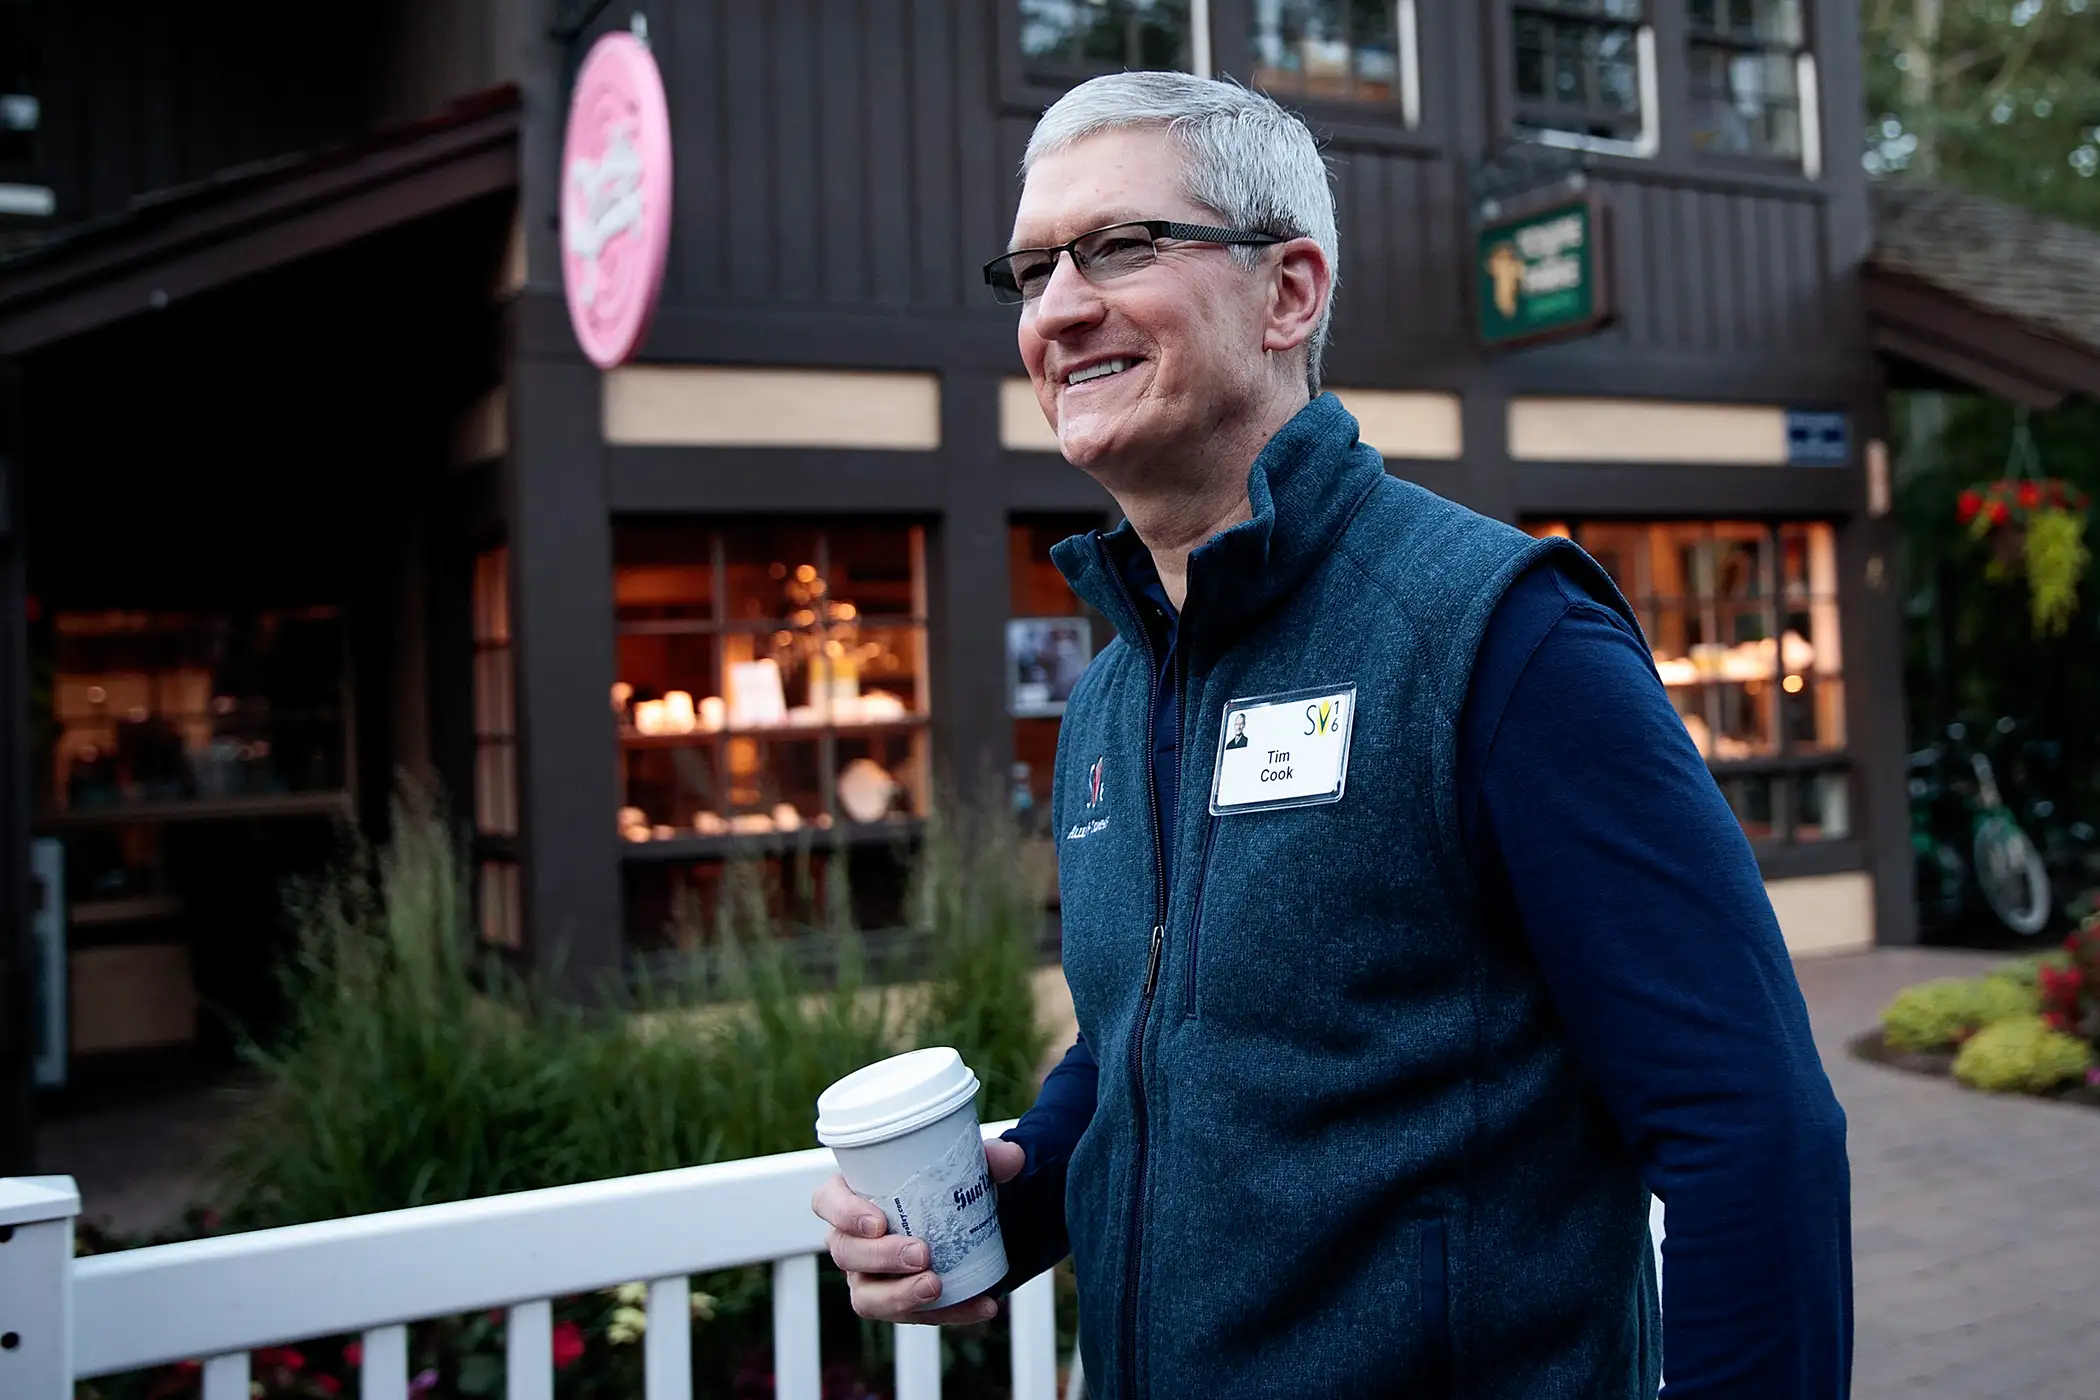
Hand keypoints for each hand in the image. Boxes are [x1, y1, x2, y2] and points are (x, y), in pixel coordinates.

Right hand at [813, 1137, 1026, 1323]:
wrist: (966, 1223)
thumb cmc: (942, 1186)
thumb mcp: (964, 1165)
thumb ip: (987, 1158)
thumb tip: (1010, 1157)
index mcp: (852, 1195)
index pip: (826, 1201)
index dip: (843, 1213)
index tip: (877, 1221)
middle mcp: (851, 1240)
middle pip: (846, 1254)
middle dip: (880, 1258)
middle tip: (921, 1253)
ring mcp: (869, 1278)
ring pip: (867, 1298)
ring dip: (900, 1295)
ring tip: (937, 1286)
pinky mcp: (898, 1305)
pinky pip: (915, 1317)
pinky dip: (951, 1313)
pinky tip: (983, 1305)